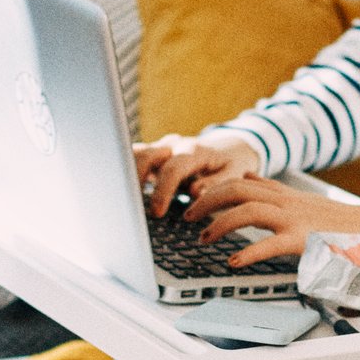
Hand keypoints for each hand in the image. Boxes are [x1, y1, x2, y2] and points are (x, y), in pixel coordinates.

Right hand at [134, 132, 262, 216]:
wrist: (229, 148)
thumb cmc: (231, 164)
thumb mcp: (233, 175)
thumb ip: (216, 184)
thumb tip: (195, 193)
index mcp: (194, 151)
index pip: (173, 168)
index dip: (163, 191)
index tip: (157, 213)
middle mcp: (174, 146)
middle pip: (146, 155)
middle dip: (136, 180)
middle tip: (133, 208)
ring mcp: (161, 148)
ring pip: (135, 153)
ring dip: (127, 174)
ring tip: (125, 201)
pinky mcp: (153, 155)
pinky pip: (134, 159)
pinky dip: (127, 174)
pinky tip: (126, 195)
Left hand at [183, 172, 359, 268]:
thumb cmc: (338, 222)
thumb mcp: (301, 200)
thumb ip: (273, 191)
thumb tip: (248, 179)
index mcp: (283, 193)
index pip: (240, 180)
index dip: (211, 188)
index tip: (192, 198)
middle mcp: (286, 201)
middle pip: (236, 189)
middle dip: (206, 201)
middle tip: (187, 216)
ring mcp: (295, 218)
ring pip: (247, 210)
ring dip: (219, 223)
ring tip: (203, 238)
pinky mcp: (304, 239)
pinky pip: (270, 243)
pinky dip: (248, 252)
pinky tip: (234, 262)